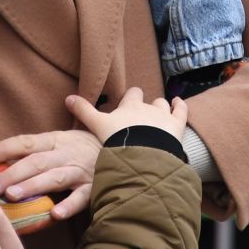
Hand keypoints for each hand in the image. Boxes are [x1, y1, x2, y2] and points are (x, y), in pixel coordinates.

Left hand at [0, 125, 101, 221]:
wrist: (129, 146)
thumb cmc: (85, 146)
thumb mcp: (62, 139)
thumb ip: (35, 144)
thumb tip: (0, 144)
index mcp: (56, 140)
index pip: (26, 142)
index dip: (3, 149)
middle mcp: (67, 153)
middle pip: (36, 162)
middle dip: (11, 173)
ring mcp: (81, 170)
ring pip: (55, 178)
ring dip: (34, 185)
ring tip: (12, 196)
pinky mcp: (95, 187)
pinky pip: (81, 197)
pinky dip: (69, 205)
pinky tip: (54, 215)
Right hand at [69, 87, 189, 141]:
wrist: (141, 154)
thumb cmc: (117, 139)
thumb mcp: (97, 125)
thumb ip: (83, 112)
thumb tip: (67, 98)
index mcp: (129, 106)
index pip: (131, 94)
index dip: (129, 98)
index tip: (126, 103)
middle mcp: (146, 107)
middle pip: (146, 99)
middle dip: (143, 103)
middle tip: (139, 114)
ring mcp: (163, 115)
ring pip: (162, 104)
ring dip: (161, 107)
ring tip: (158, 113)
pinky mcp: (176, 126)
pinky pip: (181, 110)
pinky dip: (180, 105)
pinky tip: (179, 102)